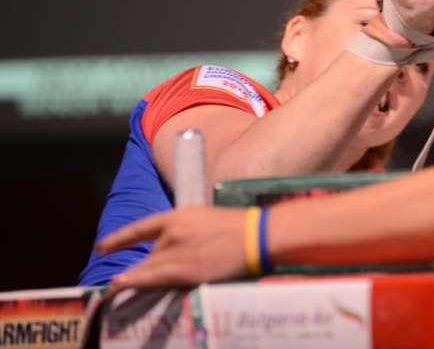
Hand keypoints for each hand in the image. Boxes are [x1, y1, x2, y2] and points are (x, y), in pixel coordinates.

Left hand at [96, 206, 246, 295]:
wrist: (257, 235)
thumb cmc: (241, 226)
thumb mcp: (208, 220)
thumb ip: (189, 233)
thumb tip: (179, 250)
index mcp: (180, 216)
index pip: (143, 227)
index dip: (120, 238)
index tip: (101, 247)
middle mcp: (173, 233)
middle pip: (149, 254)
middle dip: (141, 268)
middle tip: (121, 283)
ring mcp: (177, 252)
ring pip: (147, 269)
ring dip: (132, 280)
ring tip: (113, 292)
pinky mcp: (185, 270)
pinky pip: (154, 279)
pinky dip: (136, 283)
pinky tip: (122, 287)